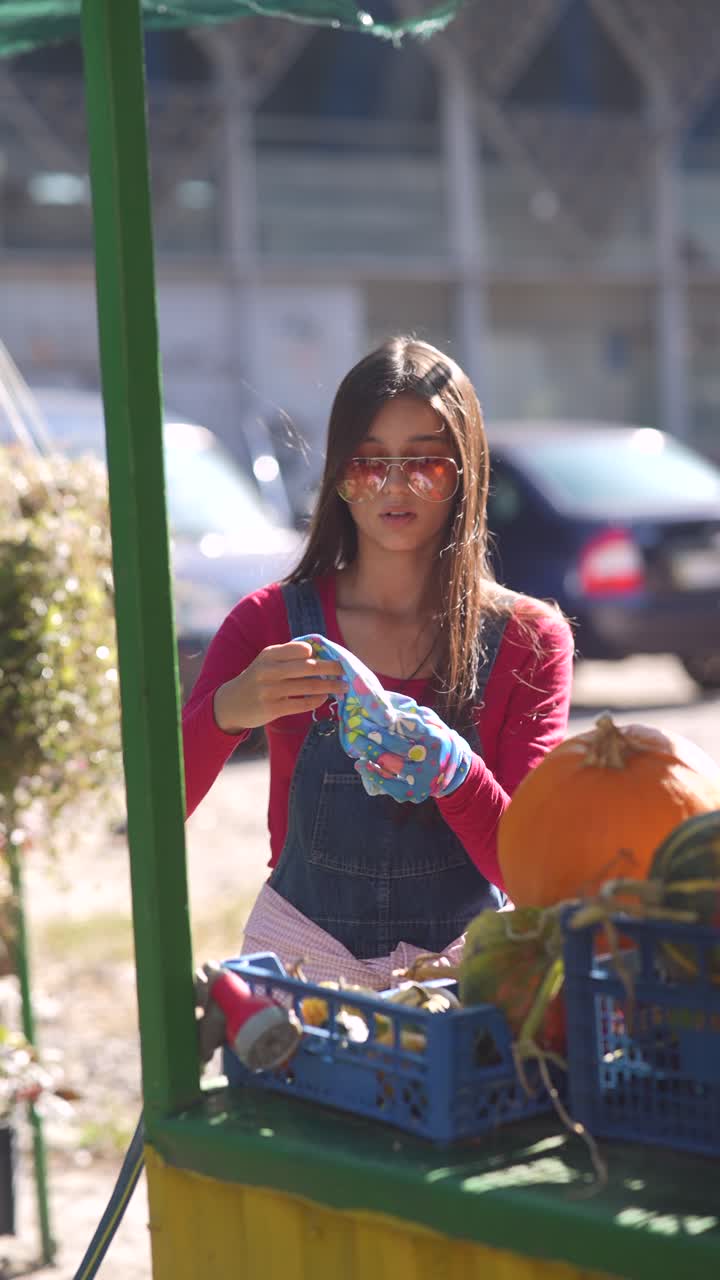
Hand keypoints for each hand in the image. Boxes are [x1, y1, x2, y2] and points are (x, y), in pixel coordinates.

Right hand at [213, 640, 345, 731]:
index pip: (300, 648)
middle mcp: (268, 670)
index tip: (334, 655)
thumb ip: (289, 656)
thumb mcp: (267, 661)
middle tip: (345, 670)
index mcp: (269, 654)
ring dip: (330, 686)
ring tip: (343, 686)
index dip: (319, 652)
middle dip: (331, 668)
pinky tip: (324, 697)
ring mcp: (270, 690)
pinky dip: (317, 700)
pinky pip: (302, 703)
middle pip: (308, 667)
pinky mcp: (272, 708)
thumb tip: (321, 652)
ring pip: (308, 686)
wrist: (231, 703)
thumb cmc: (257, 678)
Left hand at [349, 691, 472, 802]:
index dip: (387, 718)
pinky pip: (388, 784)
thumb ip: (413, 715)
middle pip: (396, 744)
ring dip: (369, 751)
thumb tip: (385, 705)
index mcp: (436, 738)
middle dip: (374, 733)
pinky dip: (372, 773)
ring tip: (356, 741)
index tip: (369, 711)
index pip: (408, 725)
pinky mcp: (413, 793)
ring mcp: (422, 779)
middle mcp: (431, 759)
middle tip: (357, 723)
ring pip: (390, 764)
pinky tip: (360, 763)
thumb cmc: (433, 741)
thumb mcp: (431, 724)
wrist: (451, 771)